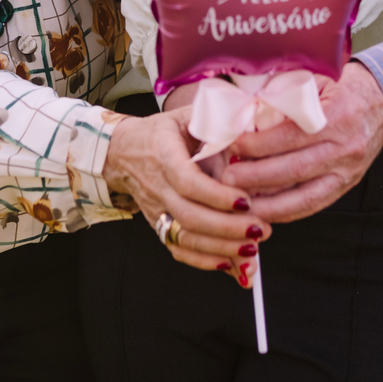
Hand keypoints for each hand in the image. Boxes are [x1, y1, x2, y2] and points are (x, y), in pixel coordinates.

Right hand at [105, 110, 267, 285]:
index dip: (217, 195)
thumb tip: (251, 137)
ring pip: (185, 238)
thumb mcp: (188, 117)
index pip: (188, 181)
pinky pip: (179, 250)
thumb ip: (217, 124)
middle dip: (228, 228)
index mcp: (164, 155)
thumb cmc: (162, 133)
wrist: (123, 153)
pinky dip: (204, 261)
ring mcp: (156, 210)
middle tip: (260, 229)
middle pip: (189, 216)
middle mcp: (158, 187)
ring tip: (252, 250)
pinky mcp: (159, 226)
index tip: (246, 200)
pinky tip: (229, 264)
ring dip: (221, 248)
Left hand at [221, 61, 382, 222]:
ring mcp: (347, 170)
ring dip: (268, 202)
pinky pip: (314, 204)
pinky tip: (264, 211)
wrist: (382, 101)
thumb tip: (243, 105)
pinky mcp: (346, 185)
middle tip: (225, 178)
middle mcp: (344, 147)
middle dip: (255, 176)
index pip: (290, 136)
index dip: (258, 144)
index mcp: (337, 115)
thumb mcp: (316, 79)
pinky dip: (287, 211)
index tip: (232, 145)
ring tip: (239, 201)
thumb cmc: (343, 86)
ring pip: (304, 195)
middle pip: (294, 169)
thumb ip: (285, 91)